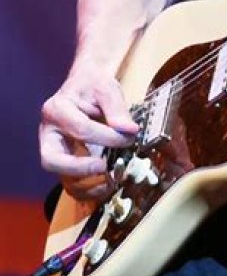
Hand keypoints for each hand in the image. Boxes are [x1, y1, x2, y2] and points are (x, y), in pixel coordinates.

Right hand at [39, 66, 138, 200]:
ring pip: (61, 177)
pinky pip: (70, 183)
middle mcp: (48, 133)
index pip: (80, 128)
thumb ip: (116, 109)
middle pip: (52, 159)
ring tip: (112, 179)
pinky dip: (88, 190)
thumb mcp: (106, 88)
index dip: (107, 137)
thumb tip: (128, 130)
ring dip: (87, 184)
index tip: (129, 137)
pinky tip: (107, 185)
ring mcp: (54, 150)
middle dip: (79, 168)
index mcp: (56, 109)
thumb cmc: (93, 85)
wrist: (86, 86)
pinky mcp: (64, 163)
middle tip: (104, 167)